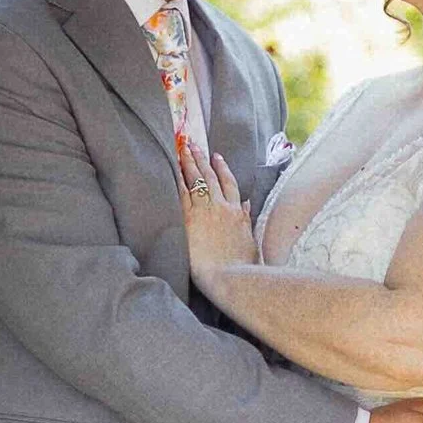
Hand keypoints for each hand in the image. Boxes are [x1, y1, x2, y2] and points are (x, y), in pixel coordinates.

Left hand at [179, 154, 258, 286]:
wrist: (231, 277)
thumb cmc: (243, 266)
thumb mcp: (250, 240)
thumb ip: (245, 220)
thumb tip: (245, 205)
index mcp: (237, 213)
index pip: (229, 183)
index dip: (222, 168)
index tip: (216, 157)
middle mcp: (222, 207)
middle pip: (211, 176)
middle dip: (202, 159)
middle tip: (193, 144)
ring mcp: (206, 212)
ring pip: (197, 180)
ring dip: (189, 162)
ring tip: (183, 149)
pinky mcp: (190, 220)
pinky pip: (183, 193)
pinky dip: (179, 179)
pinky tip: (173, 169)